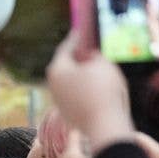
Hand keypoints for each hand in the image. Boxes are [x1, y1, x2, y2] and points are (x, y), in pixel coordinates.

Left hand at [45, 31, 134, 152]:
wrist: (105, 125)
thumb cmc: (103, 90)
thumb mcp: (102, 63)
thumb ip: (93, 54)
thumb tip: (89, 55)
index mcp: (57, 69)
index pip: (65, 48)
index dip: (75, 39)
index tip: (81, 31)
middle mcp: (53, 86)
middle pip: (65, 66)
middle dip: (78, 58)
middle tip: (90, 50)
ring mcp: (59, 102)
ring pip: (71, 82)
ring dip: (82, 75)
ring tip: (98, 69)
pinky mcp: (69, 115)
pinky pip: (77, 96)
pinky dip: (85, 89)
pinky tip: (99, 88)